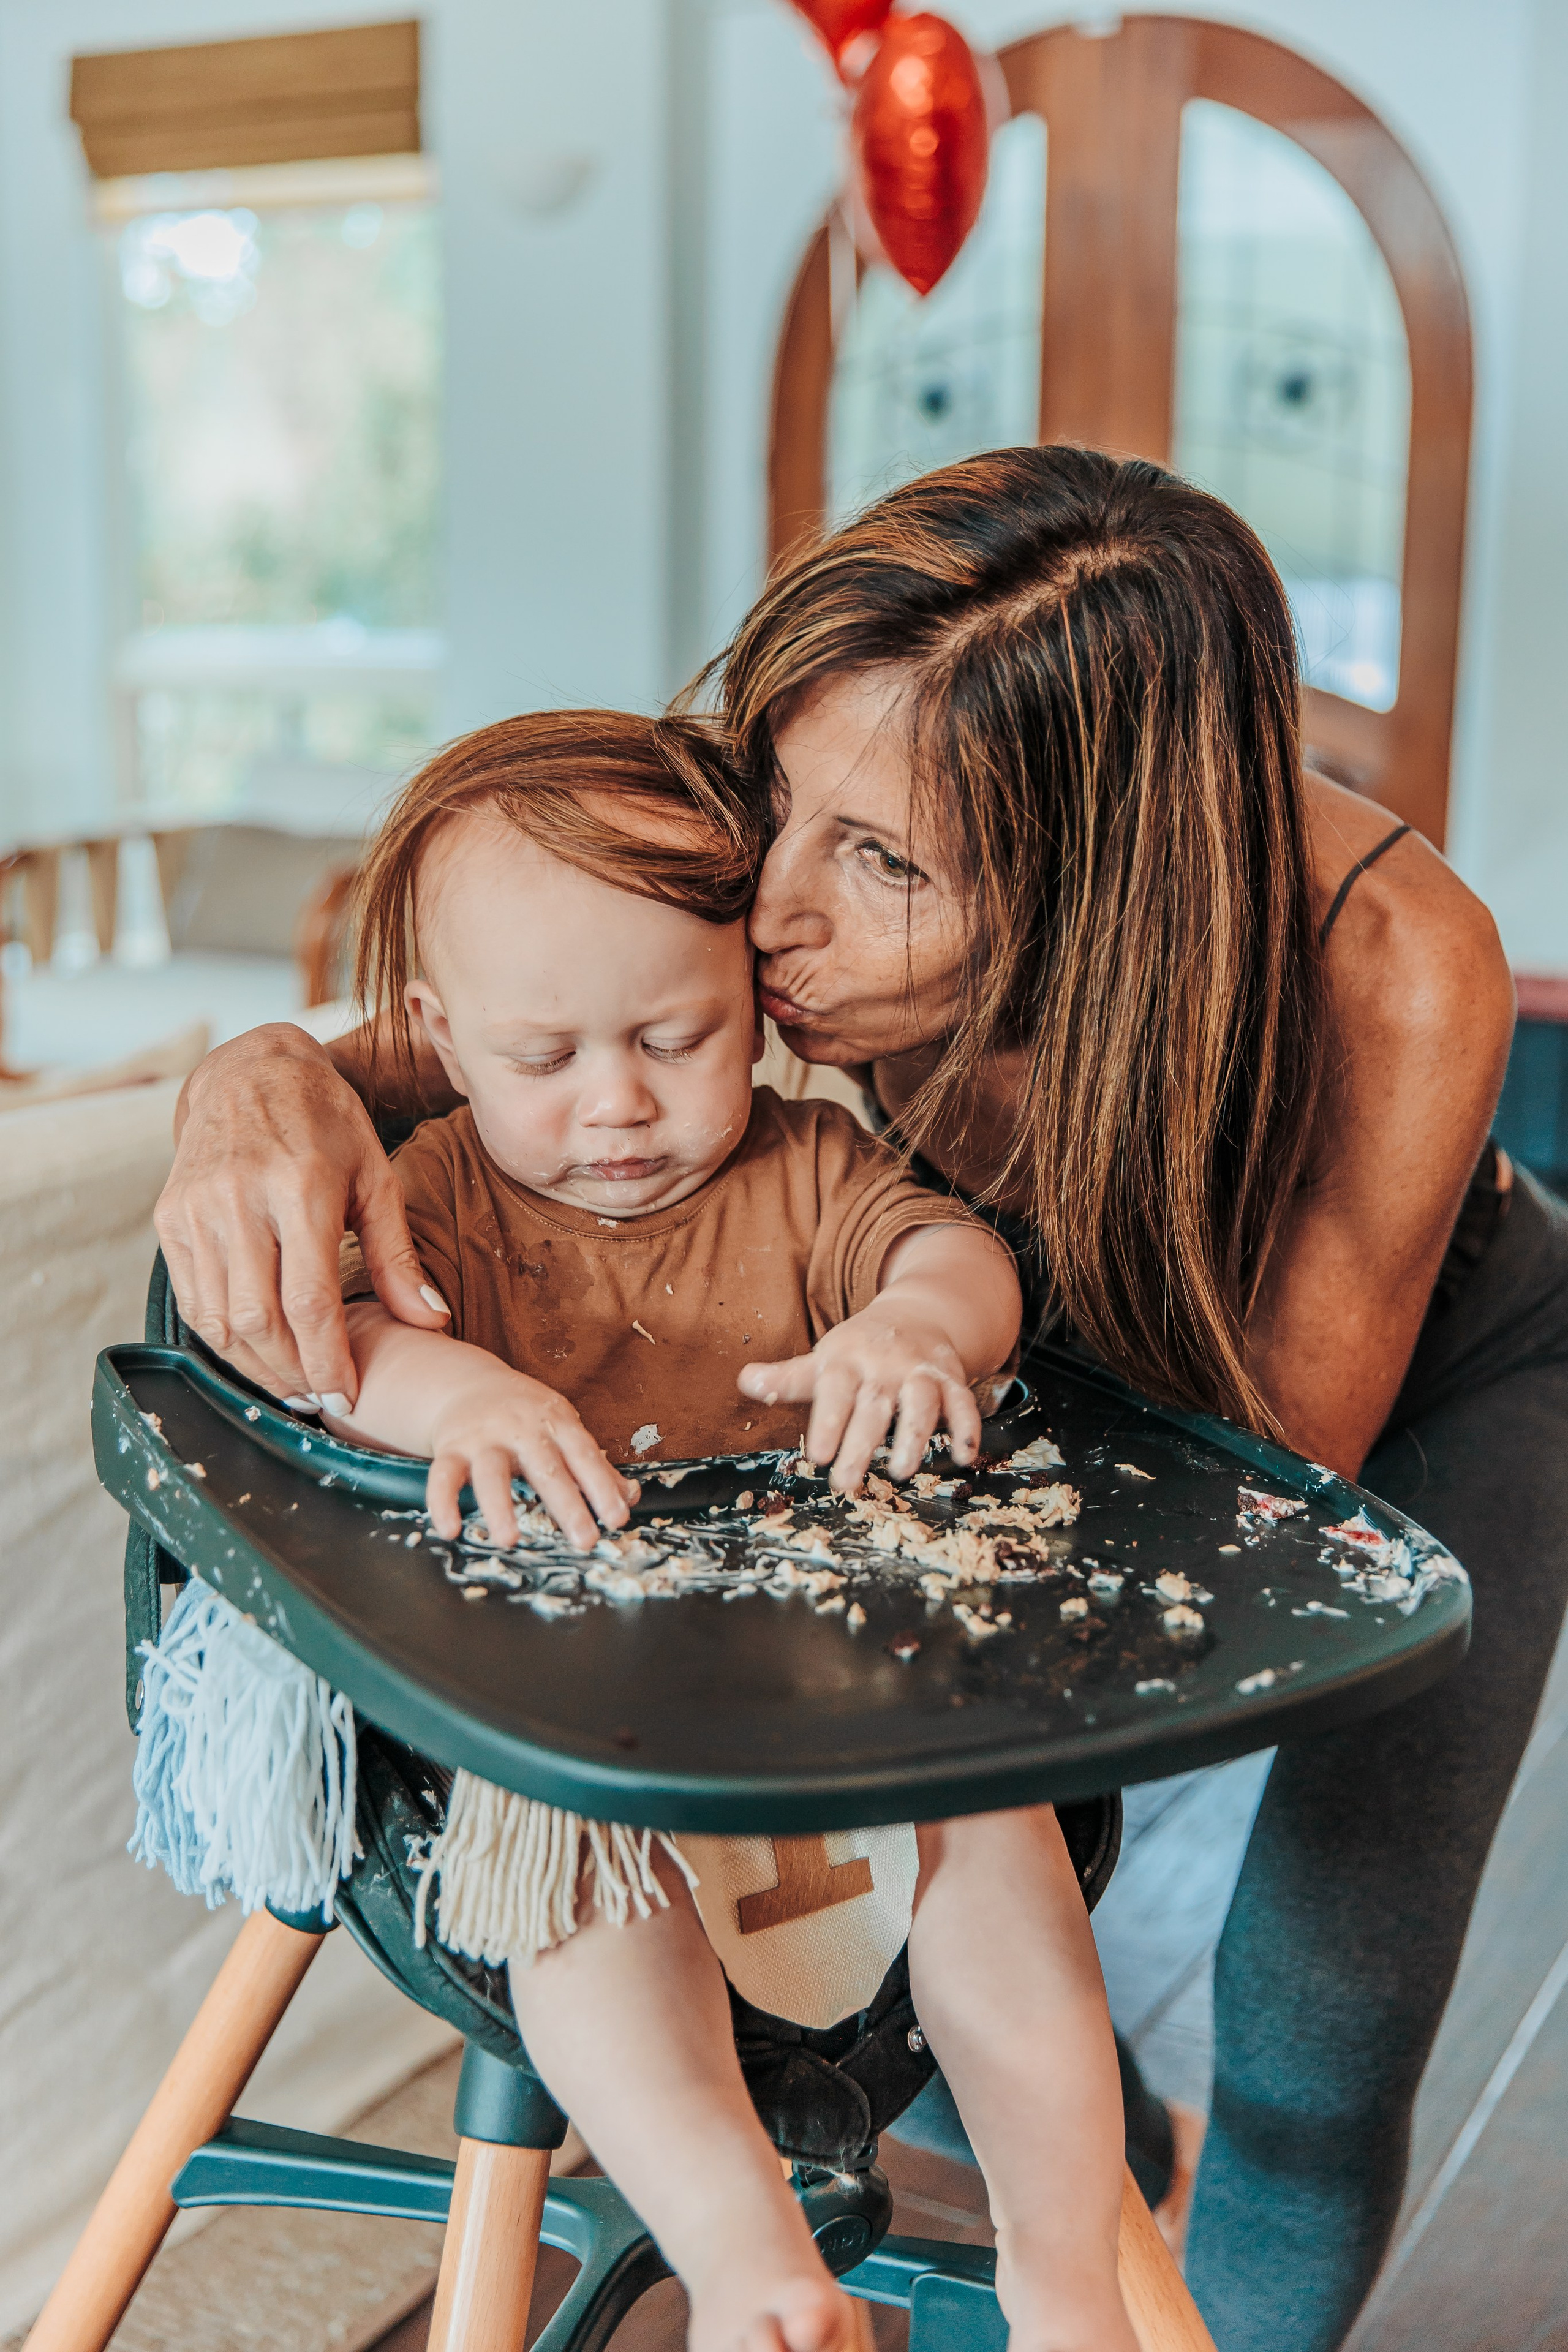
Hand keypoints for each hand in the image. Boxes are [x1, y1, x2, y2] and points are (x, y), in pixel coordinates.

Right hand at [155, 1023, 448, 1407]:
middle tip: (322, 1399)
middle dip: (293, 1375)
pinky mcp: (170, 1217)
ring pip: (219, 1320)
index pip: (309, 1301)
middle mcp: (240, 1199)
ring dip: (256, 1367)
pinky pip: (192, 1299)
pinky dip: (222, 1337)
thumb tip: (431, 1323)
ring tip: (293, 1384)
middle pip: (260, 1321)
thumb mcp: (375, 1176)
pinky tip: (255, 1351)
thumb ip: (397, 1256)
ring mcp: (197, 1209)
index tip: (347, 1396)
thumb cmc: (325, 1124)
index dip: (328, 1361)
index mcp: (301, 1187)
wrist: (247, 1072)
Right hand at [424, 1361, 638, 1549]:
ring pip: (490, 1473)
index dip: (603, 1487)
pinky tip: (449, 1531)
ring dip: (499, 1507)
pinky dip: (442, 1503)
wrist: (468, 1383)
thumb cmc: (526, 1415)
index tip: (618, 1518)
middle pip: (545, 1468)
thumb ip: (594, 1465)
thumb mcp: (564, 1428)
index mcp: (555, 1422)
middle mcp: (521, 1428)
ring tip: (509, 1541)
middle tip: (584, 1540)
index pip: (584, 1456)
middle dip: (567, 1506)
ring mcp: (483, 1438)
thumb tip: (630, 1497)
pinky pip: (443, 1477)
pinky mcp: (451, 1448)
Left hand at [738, 1302, 984, 1491]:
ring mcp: (919, 1372)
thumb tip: (745, 1381)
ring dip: (914, 1435)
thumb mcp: (823, 1361)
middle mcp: (884, 1365)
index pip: (835, 1392)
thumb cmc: (860, 1350)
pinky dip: (967, 1427)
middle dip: (860, 1445)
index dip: (827, 1424)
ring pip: (921, 1402)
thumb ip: (788, 1379)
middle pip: (873, 1406)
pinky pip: (962, 1402)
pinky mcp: (950, 1380)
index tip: (817, 1457)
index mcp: (847, 1361)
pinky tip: (965, 1456)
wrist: (916, 1315)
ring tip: (902, 1471)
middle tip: (845, 1482)